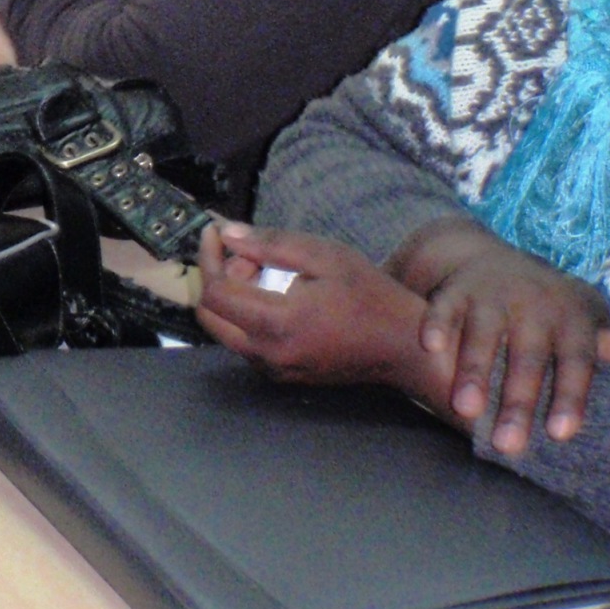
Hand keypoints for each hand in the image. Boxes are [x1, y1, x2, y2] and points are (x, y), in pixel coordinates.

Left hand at [196, 222, 451, 409]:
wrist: (401, 345)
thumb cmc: (369, 294)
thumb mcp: (324, 256)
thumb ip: (271, 244)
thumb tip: (226, 234)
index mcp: (278, 323)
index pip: (215, 293)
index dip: (208, 258)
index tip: (214, 233)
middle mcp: (268, 354)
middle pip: (210, 315)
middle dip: (219, 277)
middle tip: (250, 255)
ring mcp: (273, 370)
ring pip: (225, 329)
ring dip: (233, 297)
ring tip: (268, 272)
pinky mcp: (280, 375)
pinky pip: (245, 342)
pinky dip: (247, 315)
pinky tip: (278, 295)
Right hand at [390, 218, 609, 453]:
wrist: (500, 263)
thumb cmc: (547, 312)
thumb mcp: (577, 326)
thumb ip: (601, 347)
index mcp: (570, 319)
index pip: (575, 361)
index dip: (570, 397)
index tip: (561, 435)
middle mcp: (534, 304)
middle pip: (527, 356)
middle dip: (517, 400)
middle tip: (508, 445)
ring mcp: (493, 294)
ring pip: (483, 333)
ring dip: (474, 370)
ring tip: (464, 410)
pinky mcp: (459, 289)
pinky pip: (446, 307)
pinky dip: (438, 324)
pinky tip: (430, 347)